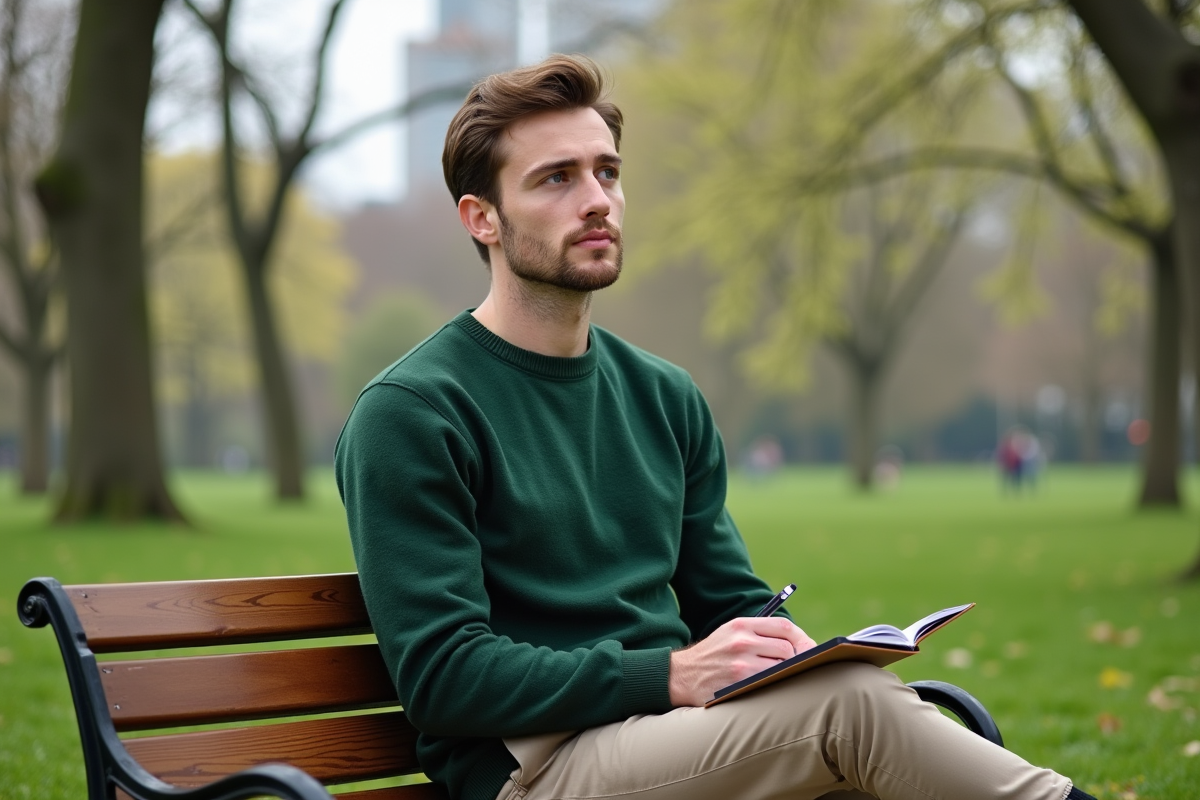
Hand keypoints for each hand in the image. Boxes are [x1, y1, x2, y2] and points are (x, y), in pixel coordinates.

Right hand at [668, 617, 816, 706]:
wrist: (681, 676)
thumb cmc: (713, 655)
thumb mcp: (730, 633)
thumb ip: (759, 633)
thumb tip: (800, 643)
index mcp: (741, 625)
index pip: (784, 627)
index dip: (801, 639)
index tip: (809, 649)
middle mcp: (741, 641)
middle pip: (787, 649)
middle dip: (794, 659)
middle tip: (792, 668)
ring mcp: (740, 663)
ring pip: (781, 668)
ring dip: (785, 674)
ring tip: (780, 678)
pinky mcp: (738, 683)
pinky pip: (769, 683)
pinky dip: (775, 685)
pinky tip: (771, 688)